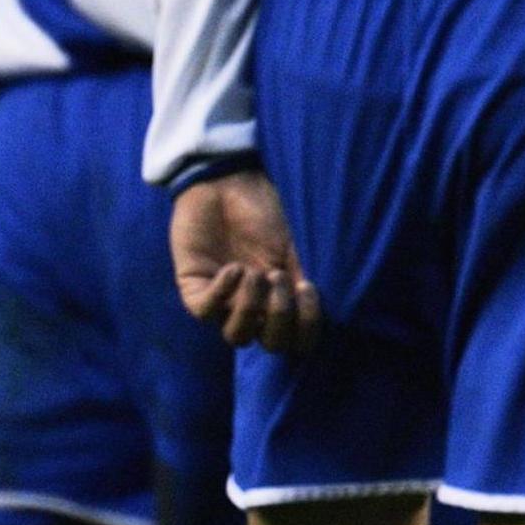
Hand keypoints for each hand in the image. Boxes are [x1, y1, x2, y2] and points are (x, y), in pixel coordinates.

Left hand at [169, 169, 320, 353]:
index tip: (308, 288)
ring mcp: (224, 302)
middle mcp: (254, 307)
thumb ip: (308, 273)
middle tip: (278, 277)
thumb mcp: (295, 241)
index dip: (306, 327)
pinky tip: (233, 268)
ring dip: (250, 309)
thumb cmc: (264, 209)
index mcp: (282, 300)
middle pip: (270, 345)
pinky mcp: (194, 288)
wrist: (227, 180)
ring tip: (255, 273)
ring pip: (237, 336)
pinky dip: (222, 293)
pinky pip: (205, 311)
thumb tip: (329, 306)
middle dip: (280, 317)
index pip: (297, 340)